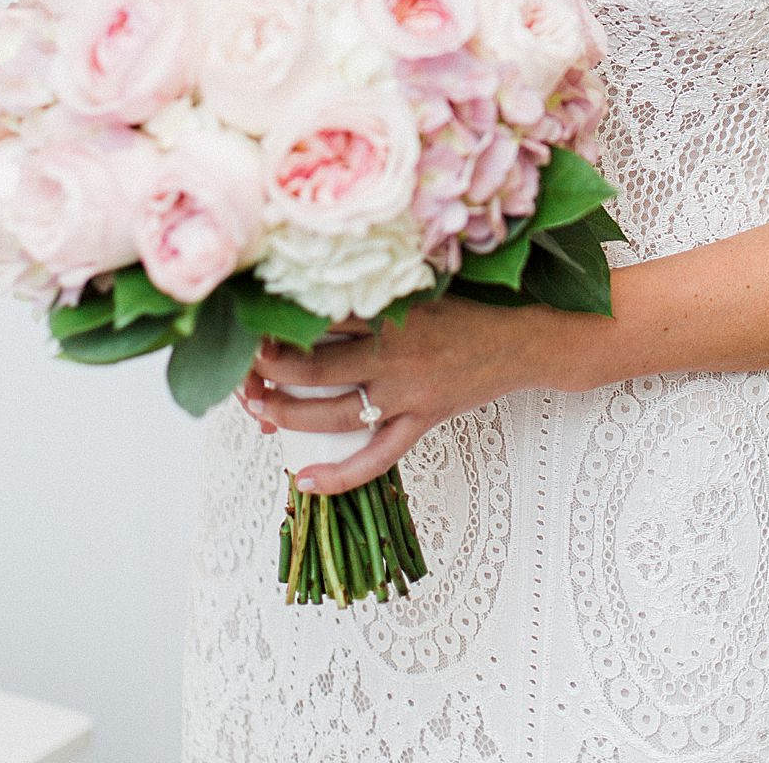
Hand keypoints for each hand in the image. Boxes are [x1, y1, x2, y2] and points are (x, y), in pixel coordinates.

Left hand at [232, 296, 548, 494]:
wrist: (523, 340)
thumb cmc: (470, 309)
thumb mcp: (421, 288)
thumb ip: (374, 293)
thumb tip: (314, 298)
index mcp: (391, 311)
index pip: (319, 316)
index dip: (280, 322)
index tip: (252, 321)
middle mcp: (395, 353)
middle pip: (314, 369)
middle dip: (270, 373)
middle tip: (245, 370)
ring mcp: (409, 393)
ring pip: (335, 415)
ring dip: (290, 416)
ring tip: (260, 412)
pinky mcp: (423, 421)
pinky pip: (376, 458)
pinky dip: (339, 475)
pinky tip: (304, 480)